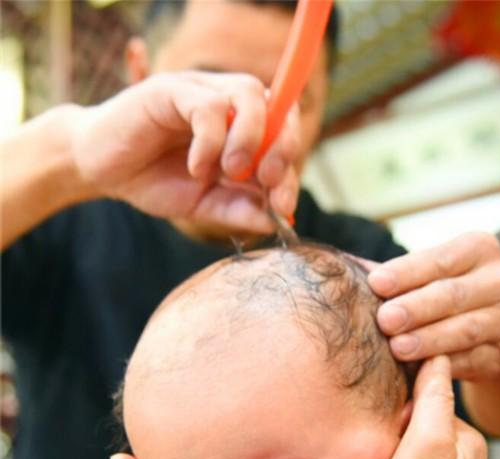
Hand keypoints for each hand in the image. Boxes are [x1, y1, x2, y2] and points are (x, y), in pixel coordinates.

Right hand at [71, 71, 299, 233]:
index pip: (284, 134)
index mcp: (241, 130)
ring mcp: (201, 92)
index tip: (283, 207)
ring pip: (249, 94)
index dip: (292, 168)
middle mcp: (227, 104)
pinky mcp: (172, 90)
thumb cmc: (154, 181)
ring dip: (250, 139)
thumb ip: (238, 209)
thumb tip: (275, 222)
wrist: (101, 171)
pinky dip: (210, 143)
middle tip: (269, 183)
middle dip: (283, 149)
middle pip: (277, 107)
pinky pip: (208, 106)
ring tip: (230, 172)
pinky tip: (196, 168)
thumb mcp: (203, 205)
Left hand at [365, 233, 499, 380]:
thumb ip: (387, 273)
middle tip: (385, 319)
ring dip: (428, 340)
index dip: (407, 272)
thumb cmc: (431, 293)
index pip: (440, 259)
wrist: (477, 330)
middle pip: (453, 295)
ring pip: (464, 329)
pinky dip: (443, 365)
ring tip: (397, 347)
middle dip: (416, 308)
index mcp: (478, 249)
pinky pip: (471, 361)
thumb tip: (337, 268)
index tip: (375, 283)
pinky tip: (419, 370)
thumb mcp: (418, 275)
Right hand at [377, 356, 487, 458]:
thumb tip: (437, 359)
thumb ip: (433, 399)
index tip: (388, 421)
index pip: (433, 402)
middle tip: (382, 443)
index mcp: (468, 440)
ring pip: (417, 445)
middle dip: (402, 426)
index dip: (405, 407)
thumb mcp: (425, 441)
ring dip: (397, 446)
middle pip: (424, 423)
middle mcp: (465, 458)